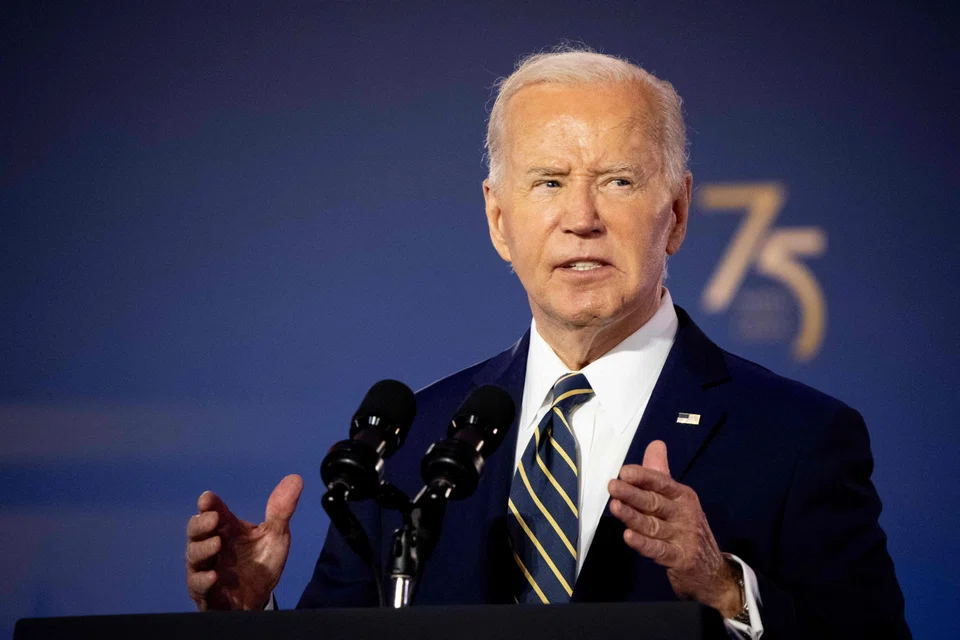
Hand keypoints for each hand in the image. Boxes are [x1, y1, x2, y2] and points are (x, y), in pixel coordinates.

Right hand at [185, 474, 302, 610]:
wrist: (260, 598)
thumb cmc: (261, 563)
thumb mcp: (276, 536)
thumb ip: (281, 511)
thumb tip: (296, 478)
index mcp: (227, 529)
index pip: (213, 511)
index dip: (208, 504)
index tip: (208, 498)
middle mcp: (211, 545)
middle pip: (196, 530)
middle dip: (200, 523)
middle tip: (213, 518)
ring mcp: (205, 568)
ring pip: (194, 556)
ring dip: (202, 549)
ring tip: (216, 544)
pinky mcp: (205, 592)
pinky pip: (197, 586)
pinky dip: (202, 581)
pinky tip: (212, 576)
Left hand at [608, 441, 741, 617]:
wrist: (713, 572)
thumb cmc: (686, 530)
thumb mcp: (677, 501)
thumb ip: (660, 475)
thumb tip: (655, 443)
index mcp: (682, 496)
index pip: (661, 483)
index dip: (643, 476)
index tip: (624, 471)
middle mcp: (684, 513)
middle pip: (655, 502)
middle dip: (633, 494)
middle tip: (613, 486)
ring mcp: (683, 537)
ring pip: (653, 525)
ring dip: (633, 516)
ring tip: (615, 507)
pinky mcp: (680, 559)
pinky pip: (658, 550)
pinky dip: (643, 544)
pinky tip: (628, 536)